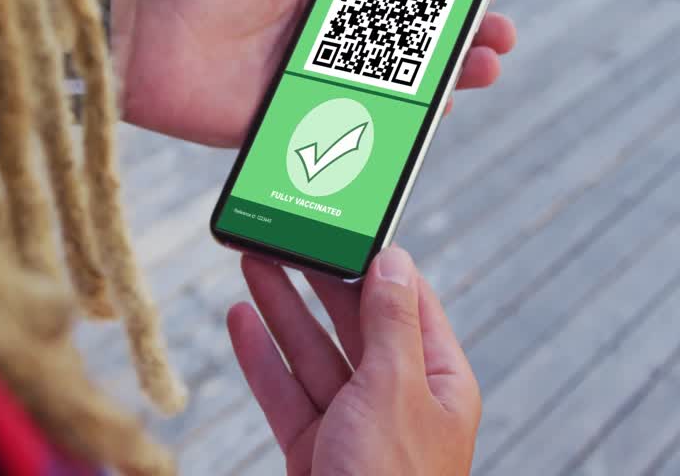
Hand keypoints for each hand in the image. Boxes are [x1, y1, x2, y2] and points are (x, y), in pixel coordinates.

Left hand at [114, 0, 516, 146]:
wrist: (137, 44)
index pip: (393, 1)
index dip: (439, 2)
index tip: (482, 0)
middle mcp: (319, 43)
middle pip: (402, 50)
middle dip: (455, 46)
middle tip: (496, 45)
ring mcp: (308, 86)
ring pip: (386, 93)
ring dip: (435, 88)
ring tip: (476, 78)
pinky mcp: (288, 126)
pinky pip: (345, 131)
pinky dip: (385, 135)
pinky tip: (422, 130)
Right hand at [227, 248, 480, 475]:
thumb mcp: (395, 388)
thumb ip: (390, 322)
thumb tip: (395, 260)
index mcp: (438, 381)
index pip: (411, 303)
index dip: (378, 264)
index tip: (345, 227)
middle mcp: (399, 400)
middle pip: (356, 325)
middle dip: (318, 281)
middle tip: (286, 238)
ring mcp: (354, 427)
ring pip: (315, 355)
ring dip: (283, 309)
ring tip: (253, 263)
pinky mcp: (315, 451)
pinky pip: (287, 394)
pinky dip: (263, 358)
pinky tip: (241, 322)